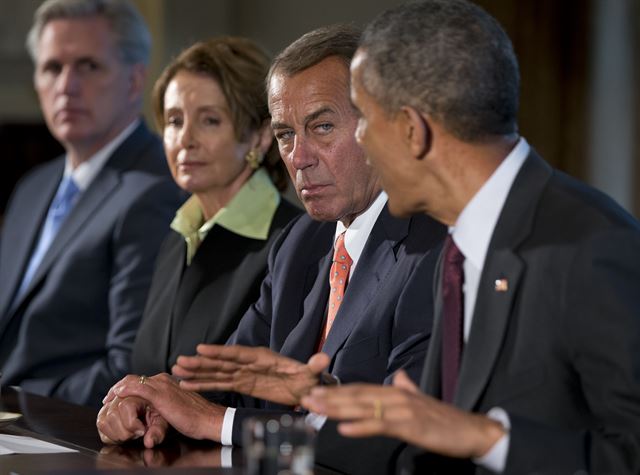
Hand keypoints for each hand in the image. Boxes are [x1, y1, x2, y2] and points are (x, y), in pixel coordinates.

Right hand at [97, 395, 167, 447]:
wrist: (153, 407)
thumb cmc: (159, 413)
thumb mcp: (163, 421)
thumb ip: (158, 431)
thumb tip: (149, 442)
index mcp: (137, 393)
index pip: (125, 406)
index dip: (132, 423)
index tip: (142, 430)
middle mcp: (121, 395)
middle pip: (112, 415)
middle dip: (124, 430)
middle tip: (137, 433)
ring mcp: (111, 403)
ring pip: (102, 421)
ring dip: (116, 433)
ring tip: (130, 433)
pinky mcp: (105, 411)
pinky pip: (100, 425)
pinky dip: (110, 434)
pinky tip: (123, 433)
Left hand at [103, 373, 225, 441]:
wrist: (209, 419)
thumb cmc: (196, 416)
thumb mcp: (176, 407)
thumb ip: (165, 405)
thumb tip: (155, 410)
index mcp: (167, 382)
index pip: (141, 379)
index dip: (126, 386)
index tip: (116, 395)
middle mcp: (164, 380)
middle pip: (135, 378)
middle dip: (119, 386)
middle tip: (108, 397)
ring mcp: (162, 386)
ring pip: (134, 381)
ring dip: (119, 388)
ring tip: (109, 398)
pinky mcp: (161, 395)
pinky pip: (139, 388)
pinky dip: (126, 389)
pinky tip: (118, 395)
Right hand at [173, 344, 330, 405]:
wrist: (305, 386)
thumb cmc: (307, 377)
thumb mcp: (311, 373)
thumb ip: (314, 366)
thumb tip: (323, 358)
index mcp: (262, 357)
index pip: (238, 353)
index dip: (220, 352)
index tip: (201, 349)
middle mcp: (249, 363)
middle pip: (222, 362)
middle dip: (202, 362)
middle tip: (180, 362)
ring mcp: (243, 373)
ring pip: (217, 372)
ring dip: (198, 373)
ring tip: (177, 372)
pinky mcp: (242, 383)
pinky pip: (220, 384)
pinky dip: (204, 385)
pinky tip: (188, 385)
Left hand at [301, 370, 504, 458]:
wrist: (472, 430)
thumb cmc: (445, 419)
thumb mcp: (422, 400)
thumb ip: (408, 388)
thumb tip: (400, 377)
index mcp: (396, 392)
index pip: (360, 389)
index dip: (337, 390)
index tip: (316, 392)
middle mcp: (396, 396)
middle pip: (357, 395)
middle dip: (330, 397)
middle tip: (306, 397)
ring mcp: (402, 410)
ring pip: (364, 408)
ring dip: (338, 408)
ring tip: (317, 408)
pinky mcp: (409, 425)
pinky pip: (381, 425)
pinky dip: (361, 426)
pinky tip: (344, 428)